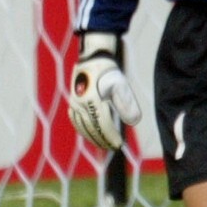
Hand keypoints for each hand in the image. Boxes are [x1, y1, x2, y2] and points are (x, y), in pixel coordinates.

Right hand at [68, 32, 141, 151]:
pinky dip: (83, 130)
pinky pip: (76, 121)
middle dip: (103, 140)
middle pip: (92, 128)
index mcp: (92, 99)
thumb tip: (134, 122)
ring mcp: (74, 103)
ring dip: (93, 137)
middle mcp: (80, 103)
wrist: (92, 58)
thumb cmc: (109, 71)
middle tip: (113, 148)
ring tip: (103, 144)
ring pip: (82, 127)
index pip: (102, 124)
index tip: (119, 144)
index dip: (111, 136)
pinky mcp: (72, 102)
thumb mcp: (121, 85)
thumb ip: (127, 104)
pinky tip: (91, 134)